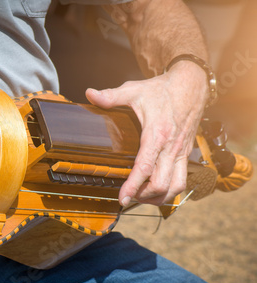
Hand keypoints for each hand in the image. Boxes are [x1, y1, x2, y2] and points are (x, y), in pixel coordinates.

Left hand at [86, 61, 207, 205]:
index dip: (132, 186)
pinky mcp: (186, 153)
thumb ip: (111, 95)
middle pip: (161, 184)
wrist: (192, 84)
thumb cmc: (162, 89)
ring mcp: (181, 152)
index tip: (122, 198)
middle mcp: (171, 147)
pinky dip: (170, 190)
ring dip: (159, 197)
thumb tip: (90, 94)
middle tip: (128, 197)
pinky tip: (156, 189)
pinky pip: (182, 179)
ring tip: (142, 197)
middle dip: (143, 196)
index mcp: (157, 134)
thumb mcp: (134, 90)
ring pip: (176, 187)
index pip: (144, 167)